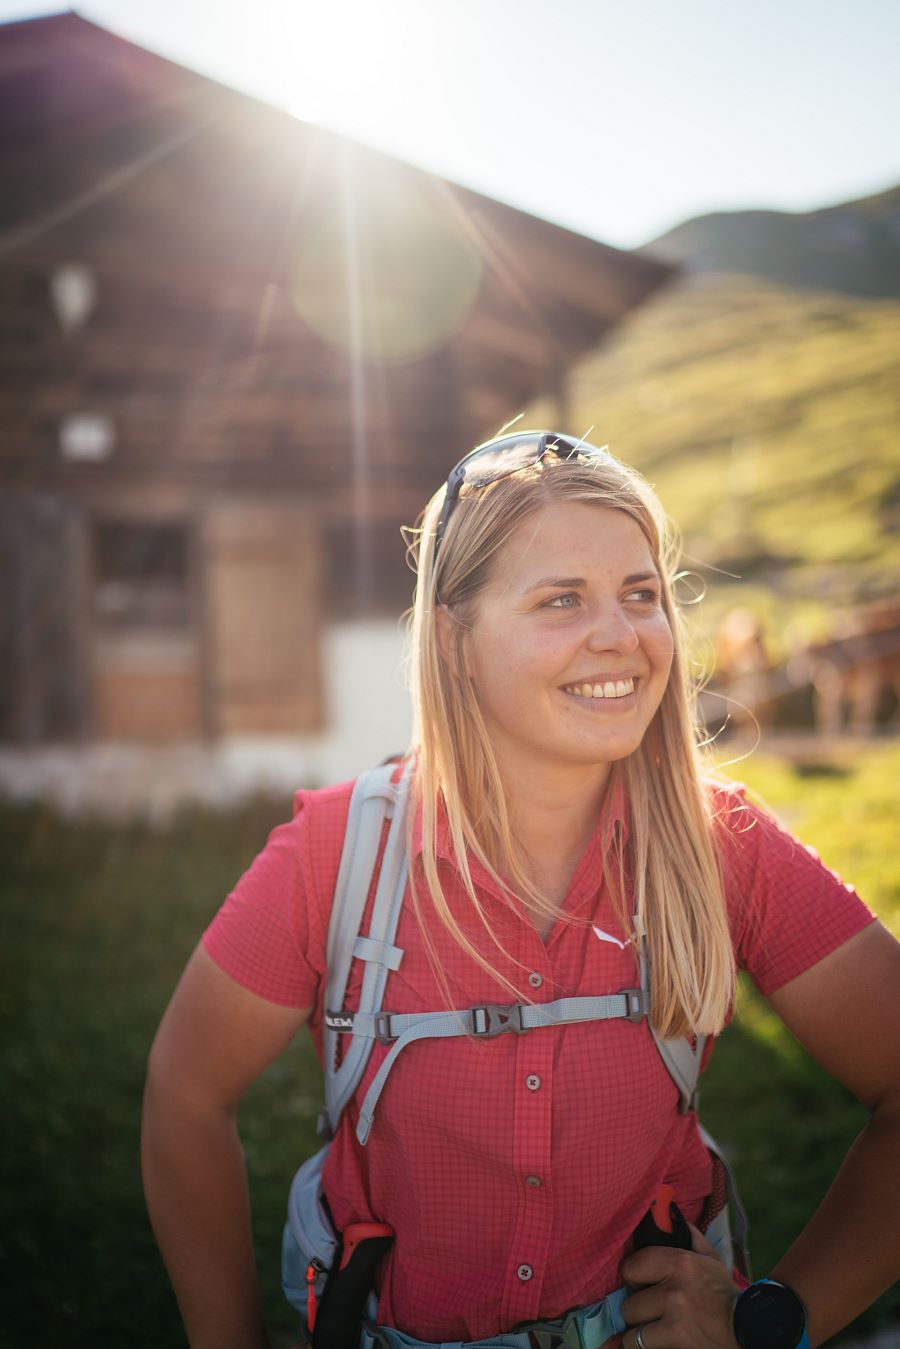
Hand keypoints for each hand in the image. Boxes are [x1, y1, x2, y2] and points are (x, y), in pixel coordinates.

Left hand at [619, 1223, 740, 1348]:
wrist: (749, 1332)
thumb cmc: (725, 1296)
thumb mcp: (712, 1262)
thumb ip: (691, 1239)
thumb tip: (671, 1216)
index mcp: (680, 1263)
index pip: (632, 1266)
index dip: (634, 1277)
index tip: (640, 1284)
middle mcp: (674, 1290)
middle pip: (629, 1303)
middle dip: (638, 1309)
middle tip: (650, 1311)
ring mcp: (674, 1318)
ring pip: (633, 1329)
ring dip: (640, 1332)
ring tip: (653, 1329)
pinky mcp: (676, 1341)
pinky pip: (640, 1346)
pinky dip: (644, 1347)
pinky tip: (655, 1342)